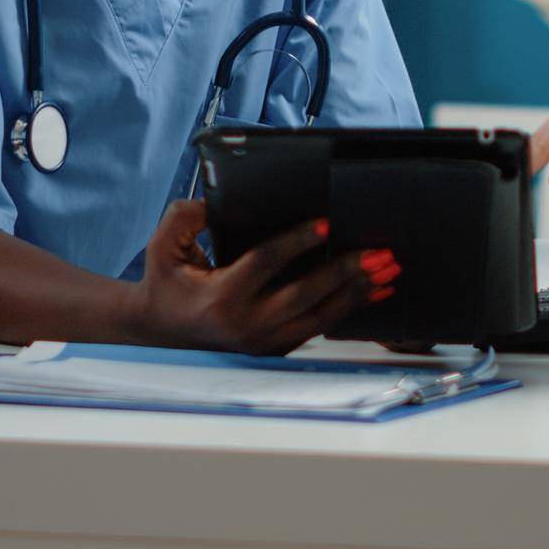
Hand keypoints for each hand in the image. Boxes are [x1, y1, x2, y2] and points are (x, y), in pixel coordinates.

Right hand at [135, 199, 400, 355]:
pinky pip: (317, 328)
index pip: (265, 264)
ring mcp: (262, 342)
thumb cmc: (166, 280)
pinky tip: (372, 291)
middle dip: (344, 272)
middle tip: (378, 253)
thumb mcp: (163, 244)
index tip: (326, 224)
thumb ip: (186, 216)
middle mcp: (245, 325)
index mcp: (220, 297)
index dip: (296, 242)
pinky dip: (346, 309)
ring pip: (319, 318)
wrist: (161, 327)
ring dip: (356, 293)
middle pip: (304, 295)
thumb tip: (216, 200)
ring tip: (387, 271)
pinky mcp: (274, 348)